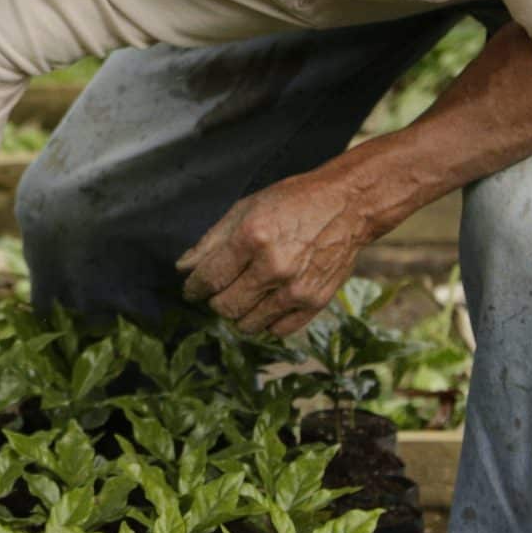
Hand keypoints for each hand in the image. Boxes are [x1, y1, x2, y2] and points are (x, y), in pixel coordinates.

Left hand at [176, 165, 381, 338]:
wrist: (347, 206)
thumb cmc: (293, 202)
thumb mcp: (246, 208)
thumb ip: (212, 241)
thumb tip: (184, 268)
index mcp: (252, 238)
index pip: (209, 279)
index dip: (194, 288)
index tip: (192, 289)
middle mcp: (274, 267)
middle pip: (225, 307)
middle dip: (216, 300)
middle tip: (222, 288)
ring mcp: (297, 288)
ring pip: (248, 324)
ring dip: (240, 313)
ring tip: (246, 294)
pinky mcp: (316, 302)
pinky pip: (278, 330)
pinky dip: (267, 321)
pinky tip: (267, 303)